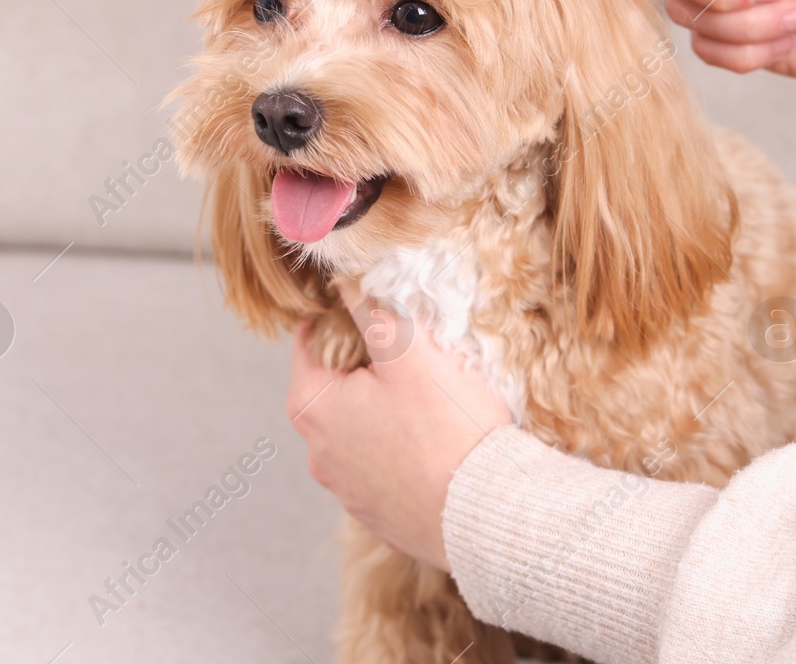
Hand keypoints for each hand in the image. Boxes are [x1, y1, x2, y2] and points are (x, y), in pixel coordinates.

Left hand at [286, 315, 512, 570]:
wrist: (484, 516)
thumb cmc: (448, 430)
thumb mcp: (410, 351)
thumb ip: (371, 309)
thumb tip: (345, 279)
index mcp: (312, 405)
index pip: (310, 338)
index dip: (345, 314)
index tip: (383, 308)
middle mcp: (318, 451)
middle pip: (337, 383)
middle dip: (372, 363)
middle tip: (420, 354)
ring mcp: (347, 488)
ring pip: (362, 424)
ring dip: (389, 407)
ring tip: (437, 402)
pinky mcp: (379, 511)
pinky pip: (385, 463)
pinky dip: (405, 446)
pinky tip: (440, 441)